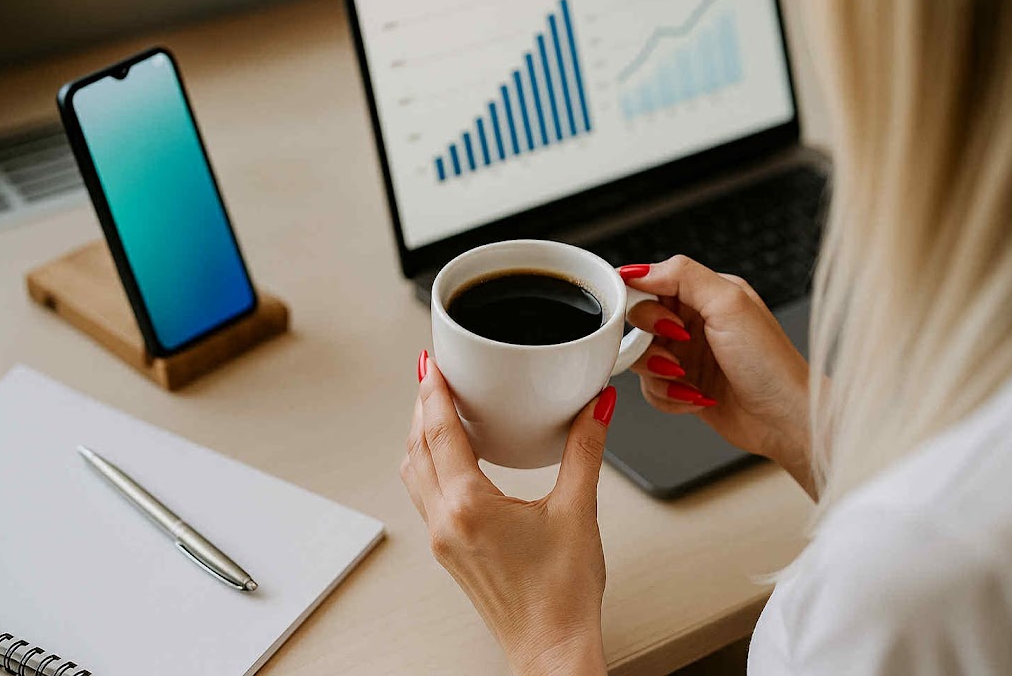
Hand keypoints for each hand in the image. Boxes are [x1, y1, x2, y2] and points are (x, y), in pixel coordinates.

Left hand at [400, 352, 612, 675]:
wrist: (551, 647)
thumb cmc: (561, 596)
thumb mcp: (579, 512)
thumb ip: (586, 451)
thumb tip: (596, 409)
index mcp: (469, 506)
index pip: (440, 432)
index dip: (433, 392)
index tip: (432, 364)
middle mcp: (446, 521)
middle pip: (417, 447)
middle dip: (422, 406)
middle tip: (434, 374)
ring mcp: (443, 538)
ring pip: (415, 472)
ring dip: (420, 435)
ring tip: (436, 407)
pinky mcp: (450, 550)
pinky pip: (425, 494)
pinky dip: (429, 463)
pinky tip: (451, 456)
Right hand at [621, 257, 813, 496]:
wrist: (784, 419)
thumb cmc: (771, 364)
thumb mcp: (729, 304)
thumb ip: (682, 276)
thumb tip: (638, 270)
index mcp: (705, 293)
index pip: (652, 282)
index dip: (639, 297)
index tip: (645, 316)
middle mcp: (694, 321)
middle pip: (639, 319)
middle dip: (650, 338)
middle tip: (674, 345)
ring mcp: (687, 355)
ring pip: (639, 356)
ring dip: (658, 372)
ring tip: (686, 377)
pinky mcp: (682, 386)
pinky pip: (650, 388)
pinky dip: (667, 395)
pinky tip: (695, 396)